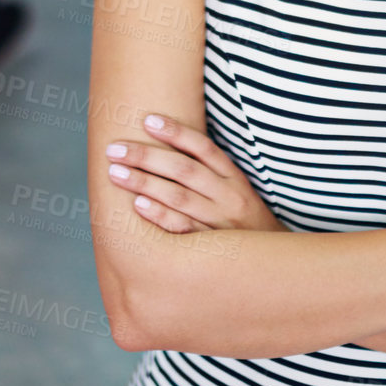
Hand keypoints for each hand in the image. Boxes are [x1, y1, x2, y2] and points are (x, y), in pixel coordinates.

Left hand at [104, 113, 287, 234]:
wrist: (272, 266)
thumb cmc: (242, 222)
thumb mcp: (235, 192)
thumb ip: (208, 172)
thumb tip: (164, 147)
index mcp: (234, 179)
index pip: (204, 148)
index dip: (176, 132)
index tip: (147, 120)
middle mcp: (229, 197)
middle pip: (184, 170)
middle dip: (146, 156)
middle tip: (114, 149)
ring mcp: (221, 224)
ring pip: (180, 197)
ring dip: (145, 183)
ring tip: (116, 173)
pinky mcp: (212, 250)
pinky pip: (182, 230)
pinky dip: (160, 216)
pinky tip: (138, 205)